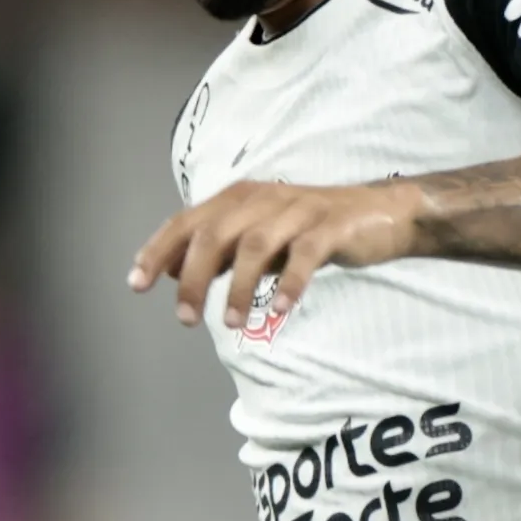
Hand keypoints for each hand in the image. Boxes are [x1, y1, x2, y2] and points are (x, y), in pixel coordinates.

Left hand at [128, 179, 416, 333]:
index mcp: (240, 199)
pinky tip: (279, 309)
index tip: (136, 283)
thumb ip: (221, 251)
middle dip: (194, 278)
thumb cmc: (313, 229)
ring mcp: (299, 210)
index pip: (188, 222)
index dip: (159, 250)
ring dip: (238, 287)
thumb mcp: (260, 238)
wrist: (383, 213)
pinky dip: (290, 282)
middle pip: (215, 234)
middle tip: (186, 318)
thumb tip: (175, 270)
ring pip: (256, 245)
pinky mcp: (331, 226)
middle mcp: (264, 198)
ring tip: (229, 322)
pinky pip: (305, 254)